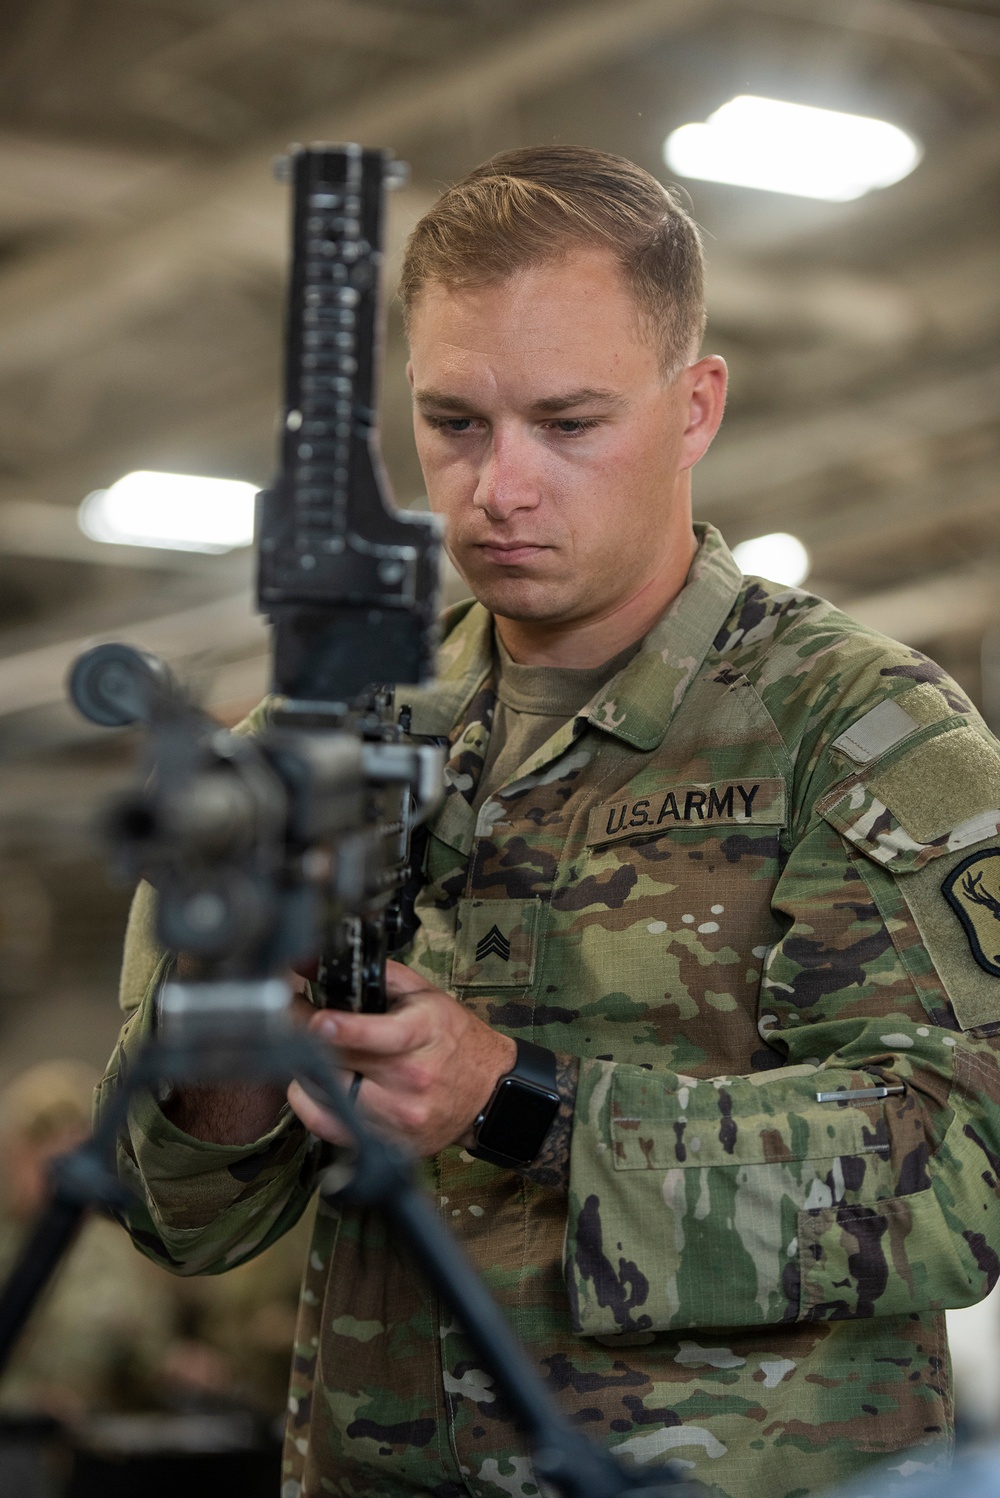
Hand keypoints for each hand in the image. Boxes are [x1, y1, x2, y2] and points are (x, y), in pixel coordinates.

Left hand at [287, 960, 515, 1156]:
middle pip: (344, 1064)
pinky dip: (312, 1103)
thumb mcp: (425, 994)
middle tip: (293, 1019)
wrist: (487, 1092)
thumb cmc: (452, 1038)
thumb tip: (319, 962)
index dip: (346, 1030)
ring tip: (308, 1051)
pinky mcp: (390, 1141)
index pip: (383, 1036)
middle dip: (307, 1039)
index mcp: (424, 1034)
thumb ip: (377, 975)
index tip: (318, 1020)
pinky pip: (330, 1126)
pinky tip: (315, 1083)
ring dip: (307, 1070)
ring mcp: (400, 1116)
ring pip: (329, 1096)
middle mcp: (412, 1079)